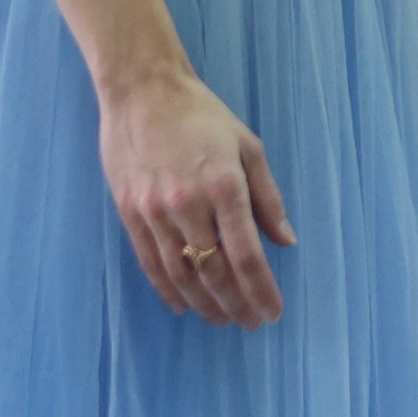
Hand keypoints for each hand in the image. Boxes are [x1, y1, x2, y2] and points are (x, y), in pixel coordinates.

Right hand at [99, 66, 295, 325]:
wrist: (143, 93)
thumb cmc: (202, 115)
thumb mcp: (247, 146)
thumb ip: (267, 197)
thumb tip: (286, 240)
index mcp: (225, 186)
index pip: (247, 255)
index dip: (261, 290)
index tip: (273, 312)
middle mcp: (190, 205)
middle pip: (215, 272)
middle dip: (237, 304)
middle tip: (251, 323)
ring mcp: (156, 213)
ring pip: (182, 276)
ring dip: (205, 304)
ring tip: (223, 320)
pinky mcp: (131, 215)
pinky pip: (151, 264)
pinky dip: (168, 291)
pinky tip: (183, 306)